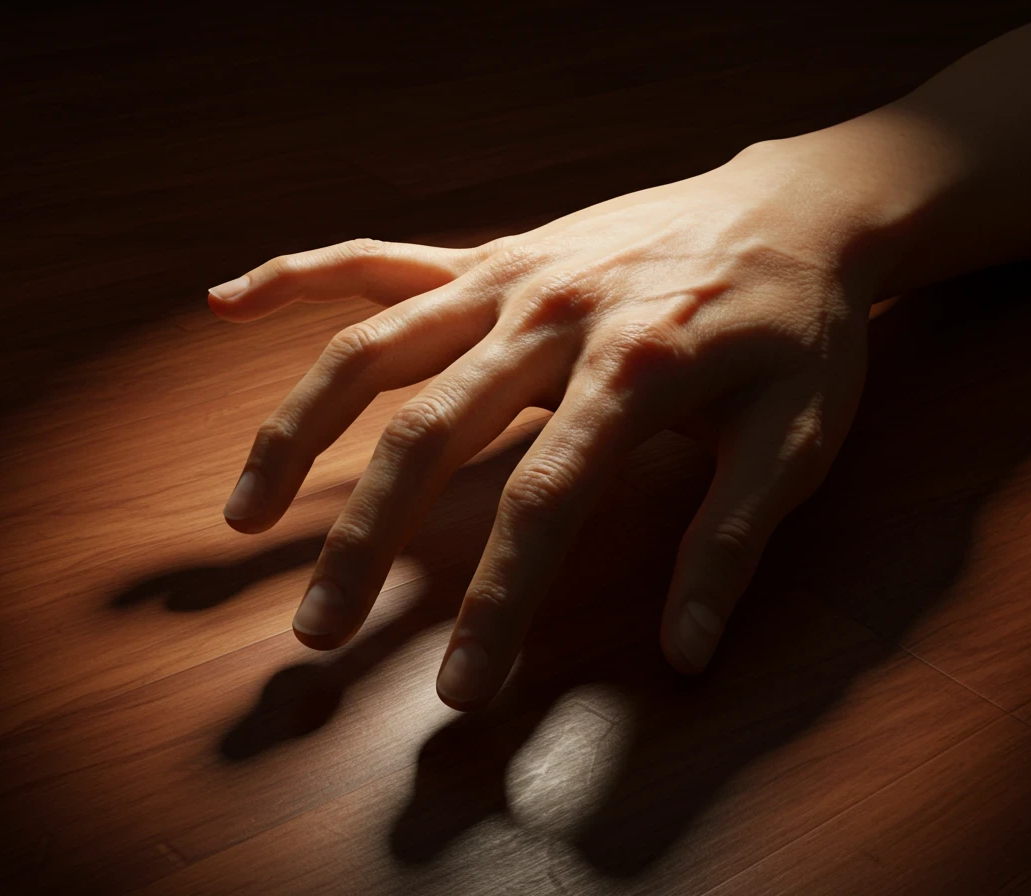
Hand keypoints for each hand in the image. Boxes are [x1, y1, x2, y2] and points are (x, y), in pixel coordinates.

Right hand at [209, 141, 879, 709]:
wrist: (800, 207)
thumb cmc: (803, 329)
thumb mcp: (798, 437)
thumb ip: (733, 541)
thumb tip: (685, 656)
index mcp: (636, 369)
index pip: (543, 504)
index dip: (496, 603)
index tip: (458, 690)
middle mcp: (553, 314)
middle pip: (429, 432)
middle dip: (365, 542)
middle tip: (316, 632)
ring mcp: (512, 274)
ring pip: (375, 349)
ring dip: (298, 430)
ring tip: (246, 515)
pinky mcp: (495, 253)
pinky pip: (380, 259)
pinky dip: (300, 278)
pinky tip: (226, 303)